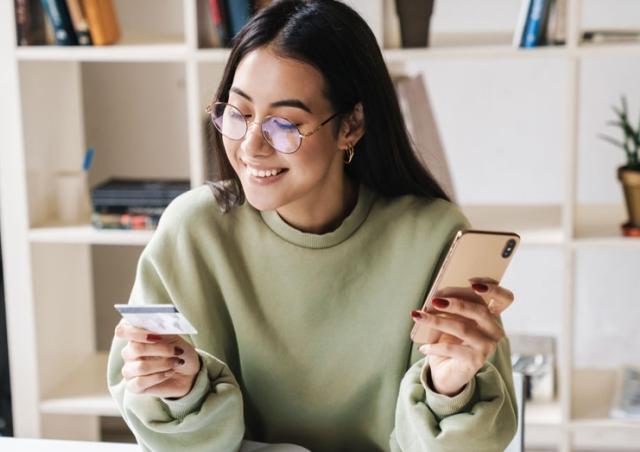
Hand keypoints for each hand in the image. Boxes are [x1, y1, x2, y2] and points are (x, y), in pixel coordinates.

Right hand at [115, 319, 200, 398]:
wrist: (189, 372)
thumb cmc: (179, 351)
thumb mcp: (174, 337)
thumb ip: (161, 330)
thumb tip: (154, 323)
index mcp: (136, 336)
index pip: (122, 331)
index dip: (136, 332)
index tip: (155, 335)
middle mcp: (129, 353)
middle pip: (135, 349)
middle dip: (160, 349)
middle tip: (177, 351)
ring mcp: (129, 370)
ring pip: (140, 367)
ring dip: (163, 364)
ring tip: (176, 362)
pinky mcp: (133, 386)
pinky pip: (140, 382)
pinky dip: (159, 376)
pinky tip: (169, 373)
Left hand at [410, 278, 513, 395]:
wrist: (447, 372)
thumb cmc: (449, 341)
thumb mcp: (450, 320)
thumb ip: (450, 307)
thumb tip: (434, 298)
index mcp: (491, 317)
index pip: (505, 298)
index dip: (493, 288)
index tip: (472, 282)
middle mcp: (494, 331)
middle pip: (480, 311)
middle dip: (455, 302)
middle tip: (433, 300)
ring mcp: (487, 347)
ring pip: (463, 328)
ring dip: (437, 320)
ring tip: (419, 316)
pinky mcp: (476, 361)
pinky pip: (452, 349)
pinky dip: (434, 346)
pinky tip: (423, 347)